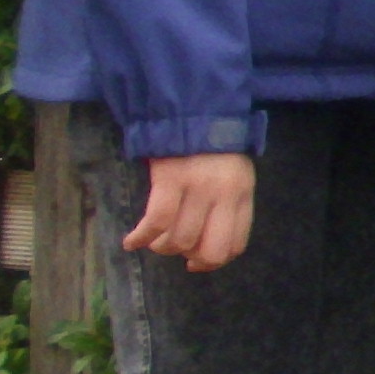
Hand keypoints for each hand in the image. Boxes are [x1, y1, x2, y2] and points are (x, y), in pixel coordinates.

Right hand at [128, 152, 256, 270]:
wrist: (191, 110)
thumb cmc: (212, 146)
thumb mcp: (234, 175)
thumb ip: (228, 207)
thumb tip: (206, 247)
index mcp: (243, 194)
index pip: (235, 244)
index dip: (214, 261)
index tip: (197, 263)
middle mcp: (224, 195)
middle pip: (210, 250)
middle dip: (191, 259)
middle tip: (178, 255)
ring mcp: (198, 188)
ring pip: (179, 240)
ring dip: (162, 248)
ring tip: (155, 241)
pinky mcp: (170, 180)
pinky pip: (156, 223)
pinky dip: (141, 237)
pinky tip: (131, 242)